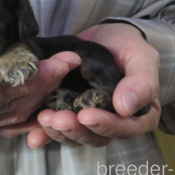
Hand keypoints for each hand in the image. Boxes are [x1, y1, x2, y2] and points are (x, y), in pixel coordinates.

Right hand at [0, 21, 80, 135]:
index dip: (28, 80)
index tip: (56, 62)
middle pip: (7, 106)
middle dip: (42, 84)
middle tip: (68, 62)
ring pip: (11, 113)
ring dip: (40, 93)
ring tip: (62, 69)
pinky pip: (6, 118)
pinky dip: (28, 105)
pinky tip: (46, 93)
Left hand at [27, 23, 160, 147]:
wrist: (103, 37)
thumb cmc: (127, 46)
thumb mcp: (140, 56)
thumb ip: (141, 82)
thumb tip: (126, 108)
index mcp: (137, 115)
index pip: (125, 129)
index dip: (106, 126)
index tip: (87, 116)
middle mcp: (112, 122)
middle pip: (96, 137)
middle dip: (76, 130)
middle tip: (59, 119)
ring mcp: (87, 119)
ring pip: (74, 136)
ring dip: (58, 132)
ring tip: (45, 118)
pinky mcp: (67, 113)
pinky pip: (56, 129)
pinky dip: (44, 135)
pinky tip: (33, 136)